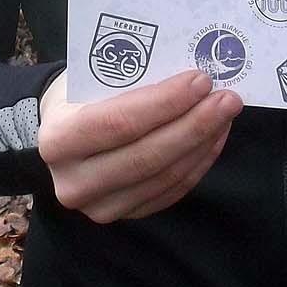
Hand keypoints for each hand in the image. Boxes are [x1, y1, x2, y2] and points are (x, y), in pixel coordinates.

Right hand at [38, 69, 241, 222]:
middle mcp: (74, 183)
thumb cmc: (79, 98)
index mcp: (59, 141)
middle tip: (228, 98)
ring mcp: (100, 207)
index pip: (119, 123)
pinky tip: (215, 137)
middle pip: (147, 156)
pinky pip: (172, 191)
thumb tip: (190, 71)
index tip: (201, 81)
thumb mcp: (89, 79)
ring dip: (203, 142)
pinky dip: (199, 162)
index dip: (165, 103)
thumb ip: (128, 78)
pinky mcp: (126, 216)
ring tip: (225, 113)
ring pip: (165, 176)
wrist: (59, 135)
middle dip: (195, 124)